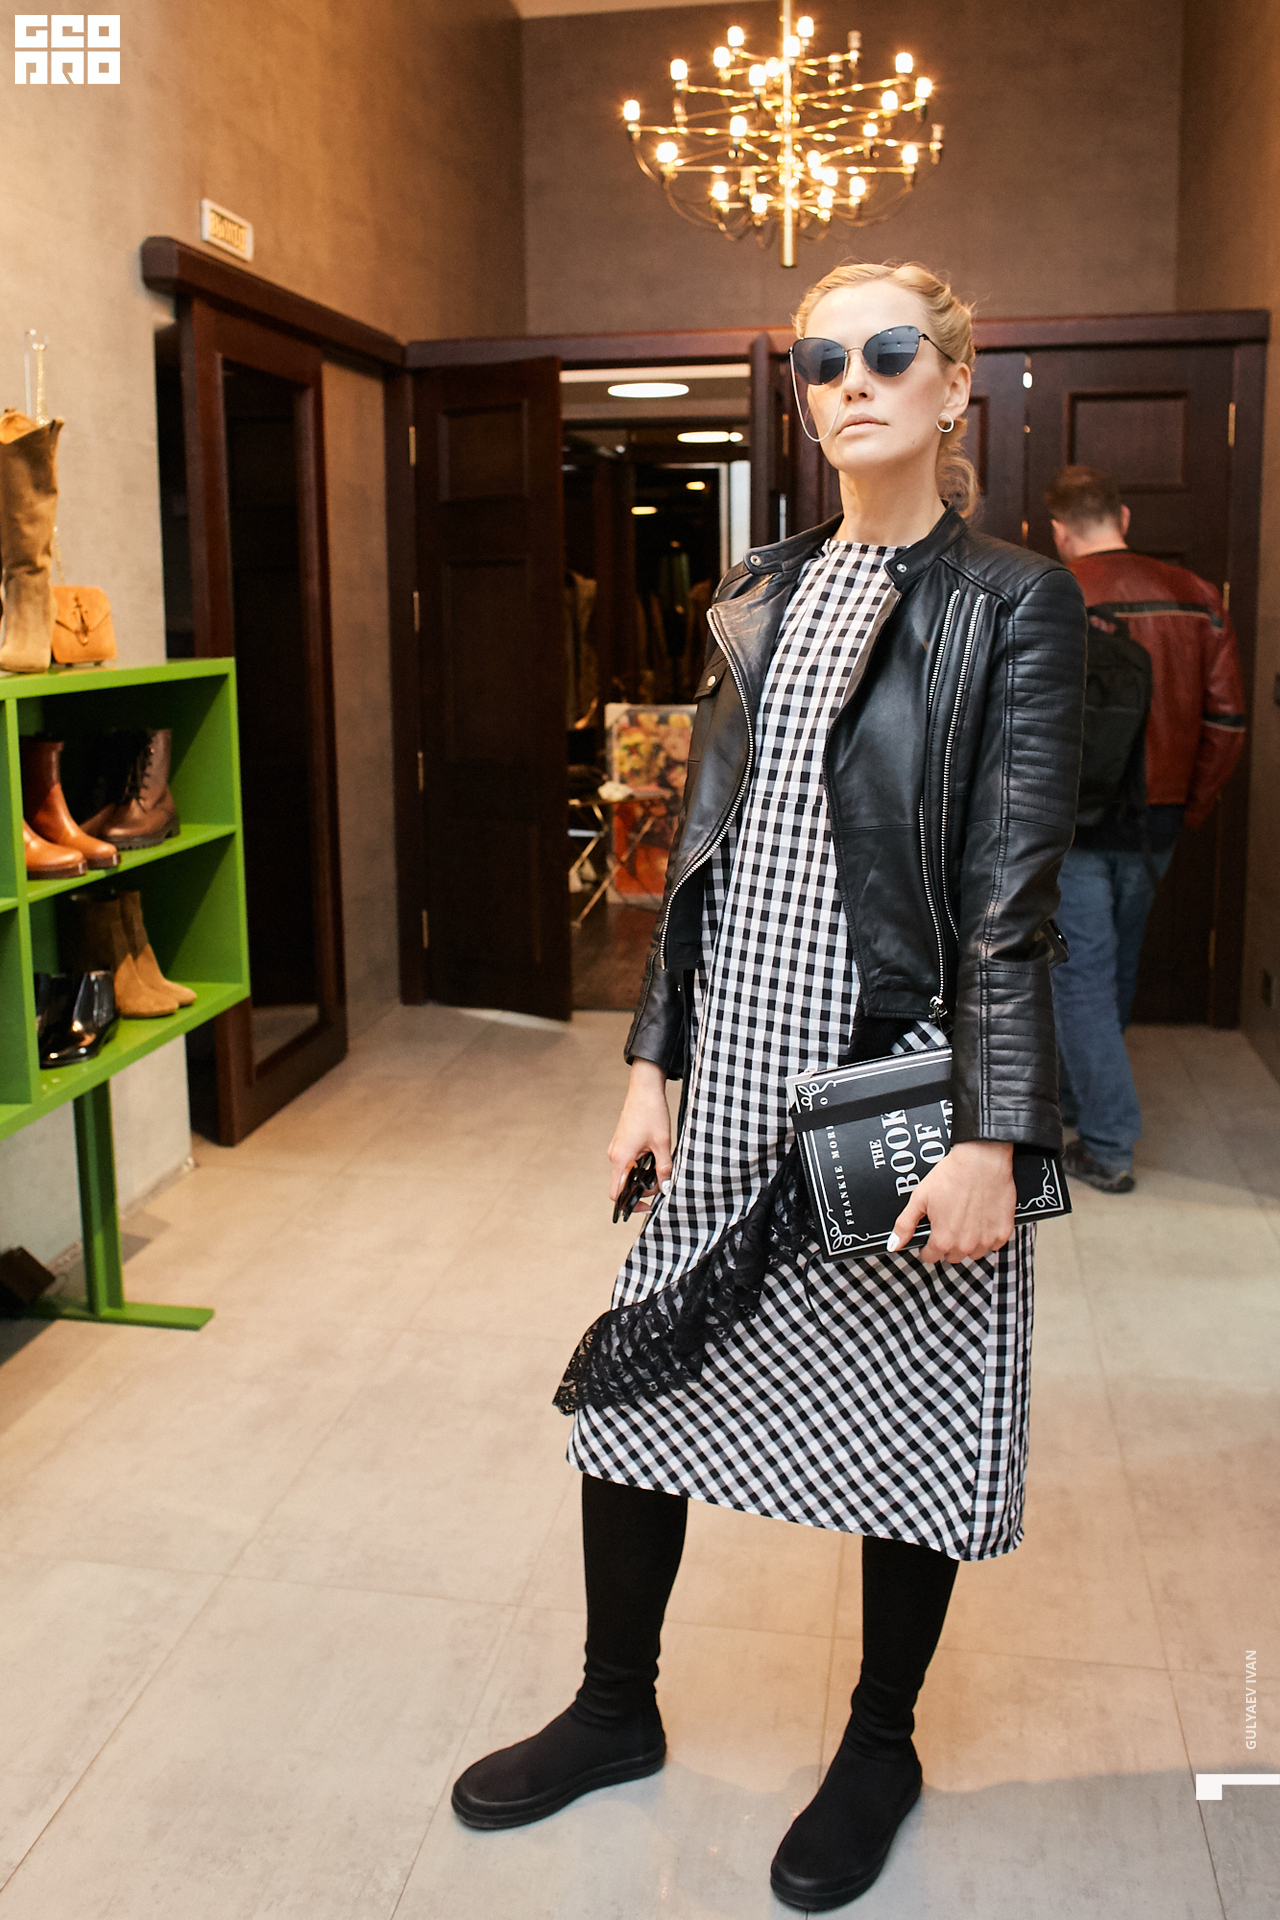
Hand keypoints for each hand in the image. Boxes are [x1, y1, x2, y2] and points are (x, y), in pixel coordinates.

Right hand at [608, 1059, 672, 1209]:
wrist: (645, 1088)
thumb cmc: (651, 1113)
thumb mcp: (663, 1144)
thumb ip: (664, 1169)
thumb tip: (666, 1188)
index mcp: (620, 1158)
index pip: (615, 1193)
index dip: (629, 1204)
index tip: (647, 1206)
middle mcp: (615, 1154)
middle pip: (623, 1184)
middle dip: (642, 1188)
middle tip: (662, 1183)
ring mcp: (618, 1148)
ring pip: (628, 1172)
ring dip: (643, 1175)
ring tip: (661, 1167)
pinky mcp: (623, 1142)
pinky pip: (630, 1161)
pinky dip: (641, 1165)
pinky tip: (656, 1156)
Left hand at [888, 1139, 1015, 1265]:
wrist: (982, 1159)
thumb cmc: (952, 1175)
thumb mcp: (920, 1198)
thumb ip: (905, 1225)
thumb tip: (894, 1245)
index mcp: (943, 1239)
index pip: (931, 1257)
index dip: (927, 1246)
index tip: (931, 1234)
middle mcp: (965, 1245)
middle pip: (952, 1256)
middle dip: (948, 1243)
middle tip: (949, 1220)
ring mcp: (986, 1240)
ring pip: (973, 1253)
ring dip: (968, 1241)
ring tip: (966, 1217)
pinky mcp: (1003, 1233)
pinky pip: (993, 1244)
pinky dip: (987, 1235)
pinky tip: (981, 1217)